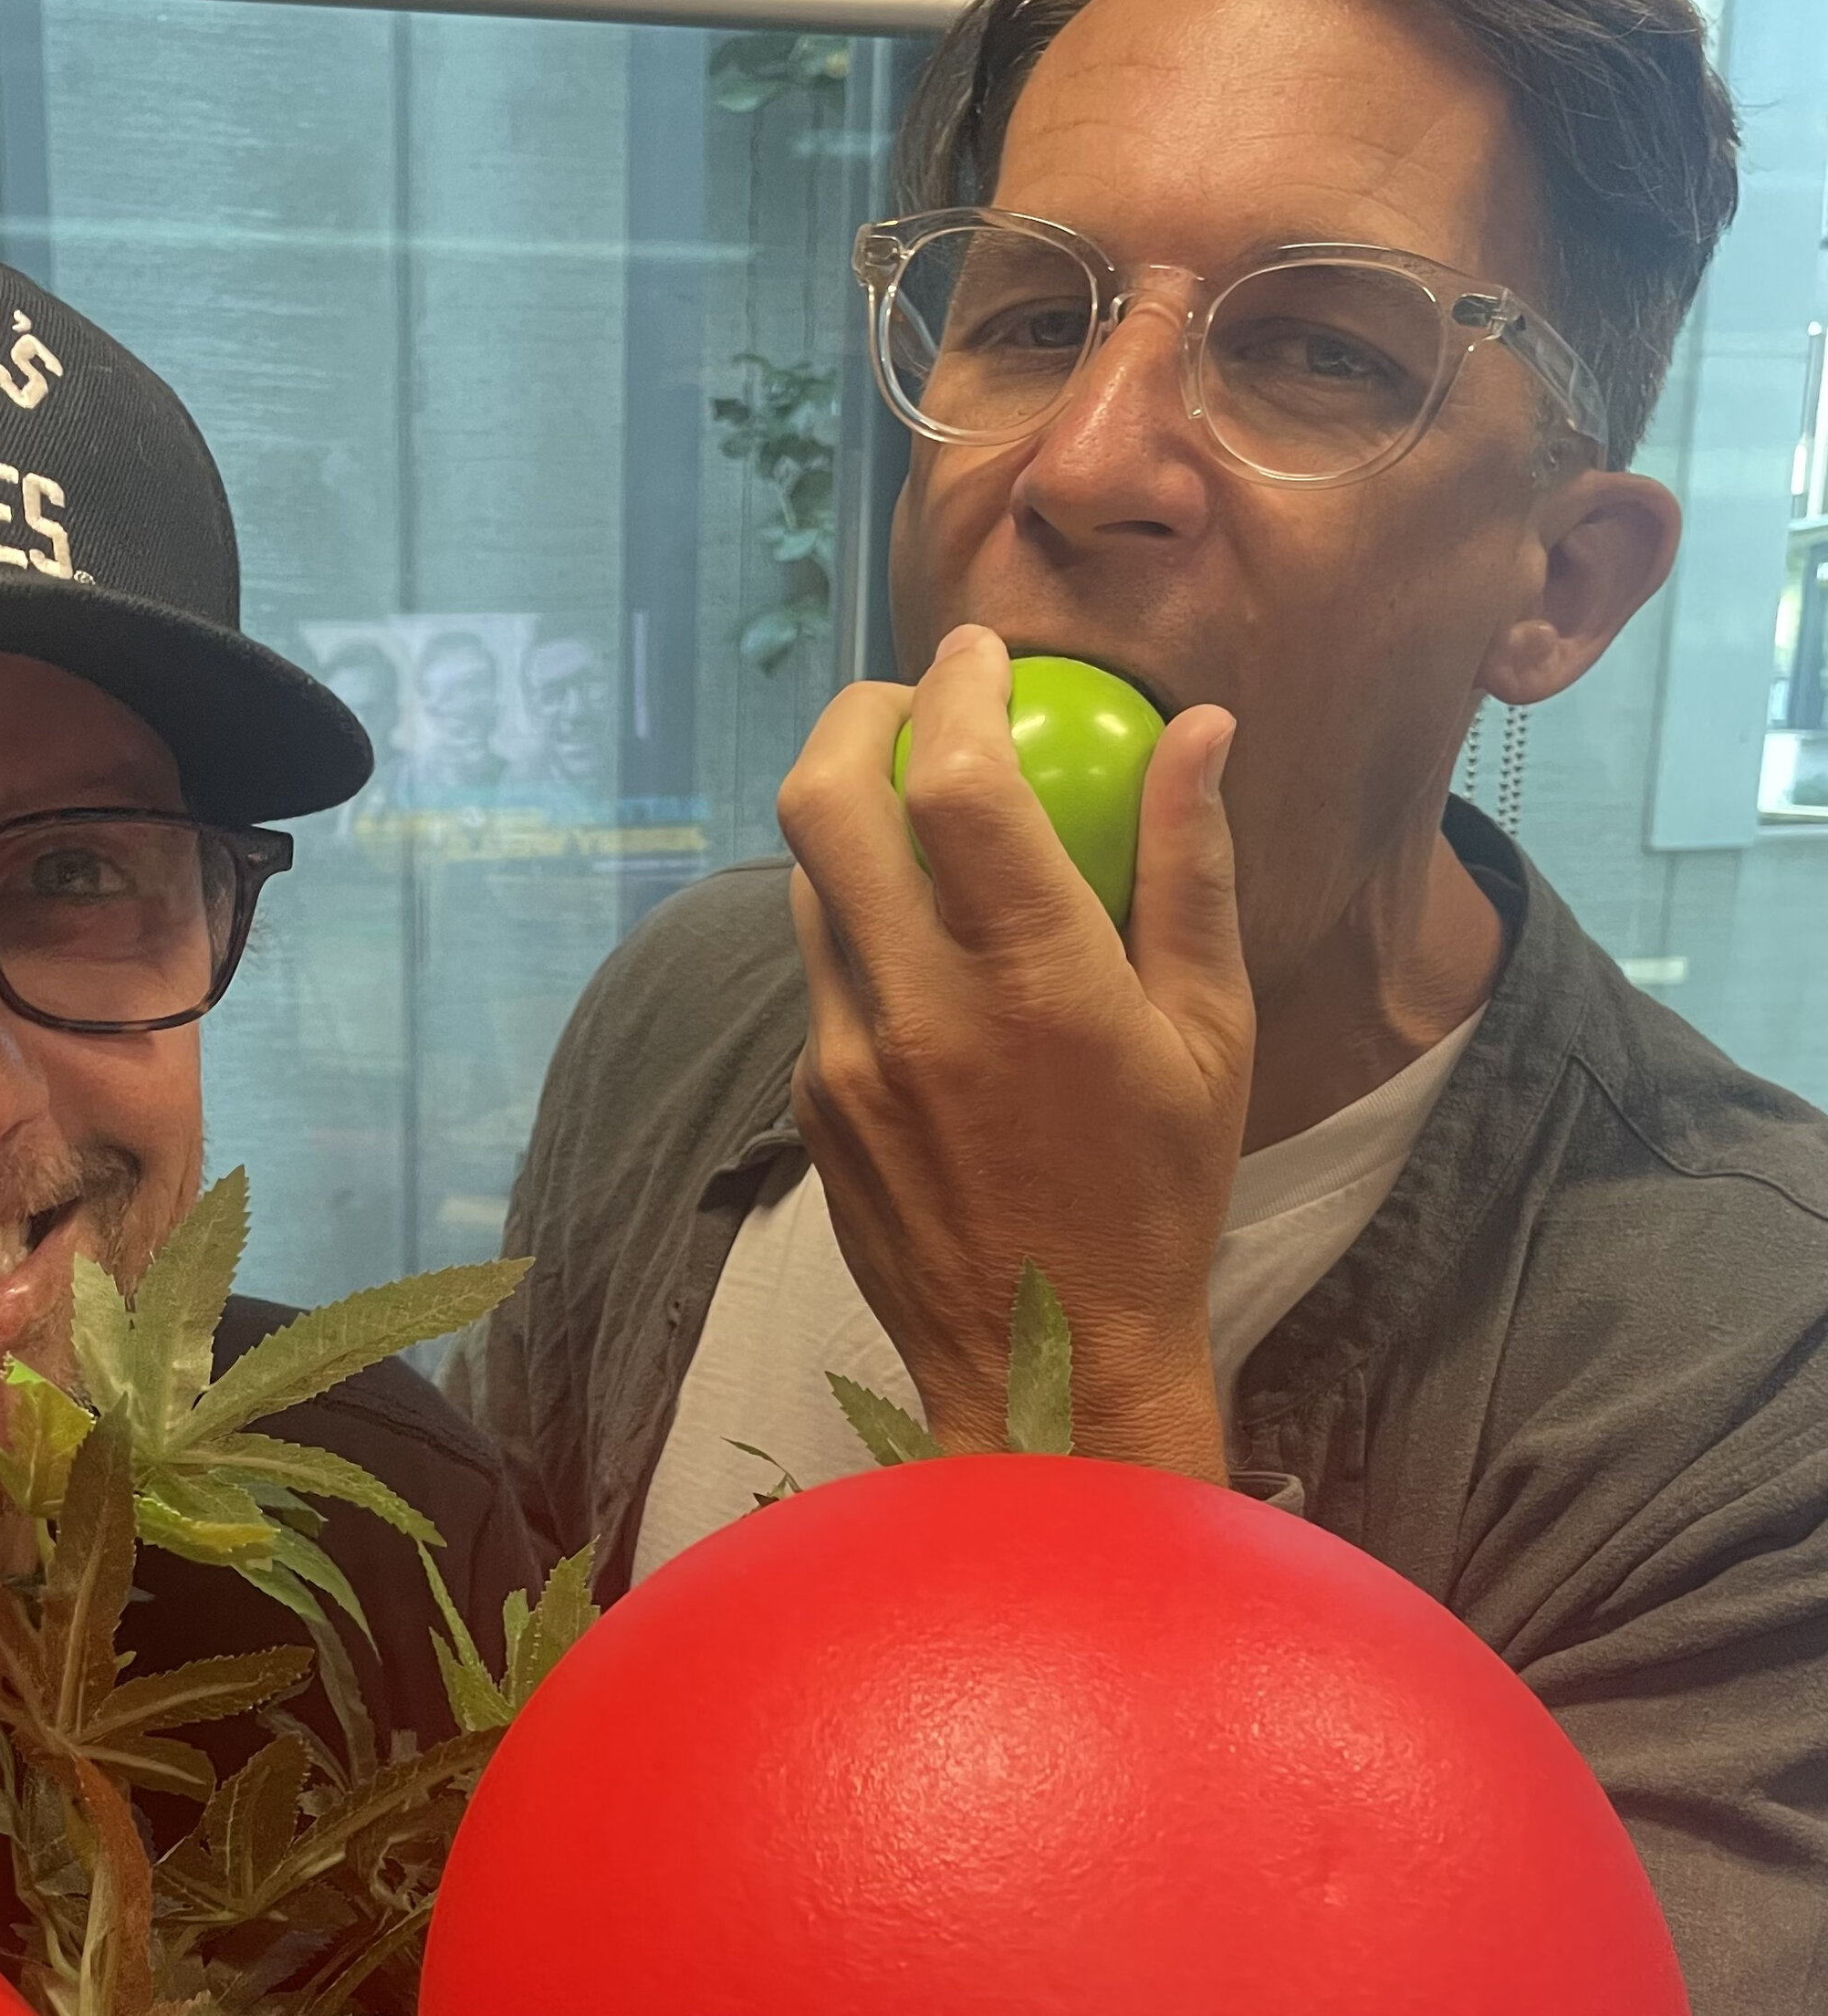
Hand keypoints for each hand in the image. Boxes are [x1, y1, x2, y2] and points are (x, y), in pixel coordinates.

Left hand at [778, 627, 1252, 1477]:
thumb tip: (1202, 731)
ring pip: (805, 884)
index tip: (980, 653)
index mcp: (1033, 981)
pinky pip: (819, 974)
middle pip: (820, 800)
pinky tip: (923, 951)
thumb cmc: (1157, 1199)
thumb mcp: (1210, 1035)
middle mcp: (915, 1008)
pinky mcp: (810, 1101)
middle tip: (910, 705)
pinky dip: (860, 927)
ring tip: (916, 813)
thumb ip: (1192, 870)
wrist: (1045, 1362)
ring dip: (848, 821)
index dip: (955, 685)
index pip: (955, 778)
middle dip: (854, 717)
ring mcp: (843, 1057)